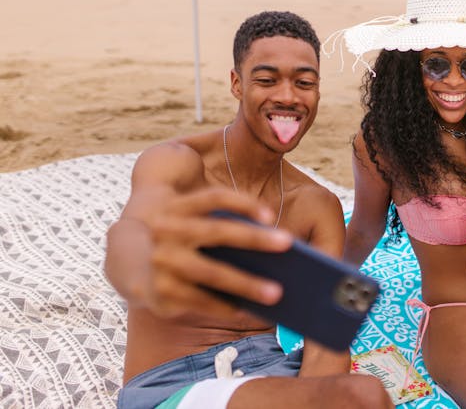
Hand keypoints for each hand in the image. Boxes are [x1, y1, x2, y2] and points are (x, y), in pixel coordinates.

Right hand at [139, 187, 292, 319]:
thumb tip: (274, 245)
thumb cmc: (188, 241)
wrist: (136, 266)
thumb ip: (226, 226)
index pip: (214, 197)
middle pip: (216, 231)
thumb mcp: (198, 225)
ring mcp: (161, 261)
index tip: (270, 215)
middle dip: (255, 238)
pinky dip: (225, 305)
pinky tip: (247, 309)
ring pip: (211, 272)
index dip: (243, 203)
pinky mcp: (162, 290)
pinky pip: (200, 300)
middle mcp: (165, 230)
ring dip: (247, 283)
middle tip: (288, 244)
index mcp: (178, 206)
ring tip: (277, 293)